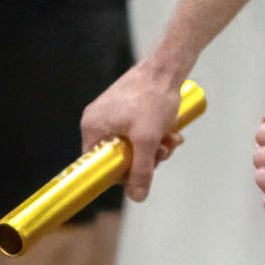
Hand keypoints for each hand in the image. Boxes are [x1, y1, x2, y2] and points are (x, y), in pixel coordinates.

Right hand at [81, 61, 188, 201]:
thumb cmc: (154, 100)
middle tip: (165, 150)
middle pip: (119, 156)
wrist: (168, 66)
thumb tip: (136, 198)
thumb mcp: (148, 140)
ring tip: (172, 139)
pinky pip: (139, 131)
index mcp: (92, 128)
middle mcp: (97, 121)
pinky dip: (155, 135)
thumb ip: (141, 170)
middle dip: (146, 158)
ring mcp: (112, 113)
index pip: (99, 165)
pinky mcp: (128, 108)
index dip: (122, 174)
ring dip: (155, 147)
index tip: (144, 170)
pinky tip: (172, 131)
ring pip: (133, 144)